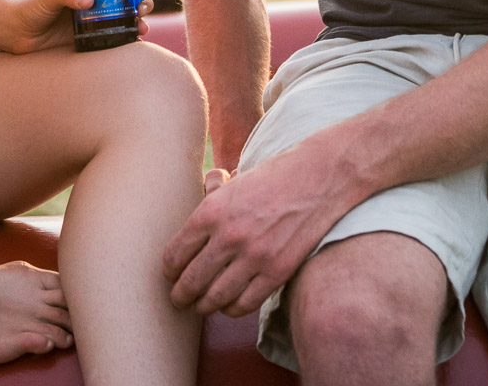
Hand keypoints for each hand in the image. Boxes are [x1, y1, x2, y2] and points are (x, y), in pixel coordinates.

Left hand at [0, 0, 154, 53]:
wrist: (12, 32)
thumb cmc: (29, 8)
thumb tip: (88, 1)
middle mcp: (90, 8)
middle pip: (122, 5)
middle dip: (138, 6)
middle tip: (143, 9)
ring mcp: (88, 27)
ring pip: (119, 25)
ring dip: (134, 26)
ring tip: (142, 29)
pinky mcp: (83, 45)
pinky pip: (106, 44)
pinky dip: (121, 44)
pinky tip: (132, 46)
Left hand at [162, 143, 354, 316]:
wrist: (318, 177)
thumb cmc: (273, 178)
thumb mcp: (233, 183)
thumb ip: (210, 200)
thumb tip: (195, 208)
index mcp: (211, 211)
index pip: (175, 255)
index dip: (168, 271)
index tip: (170, 276)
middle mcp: (229, 236)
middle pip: (190, 282)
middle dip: (180, 296)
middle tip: (178, 299)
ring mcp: (254, 256)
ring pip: (215, 298)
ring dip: (203, 306)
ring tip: (201, 306)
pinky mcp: (277, 271)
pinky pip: (244, 304)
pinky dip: (232, 309)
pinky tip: (229, 305)